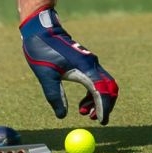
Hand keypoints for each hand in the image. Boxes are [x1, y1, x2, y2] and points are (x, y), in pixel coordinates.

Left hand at [21, 8, 117, 124]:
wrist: (41, 30)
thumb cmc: (43, 51)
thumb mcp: (46, 76)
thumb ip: (56, 96)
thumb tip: (62, 116)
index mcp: (85, 67)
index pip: (101, 90)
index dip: (103, 107)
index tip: (101, 122)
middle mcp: (92, 64)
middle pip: (109, 87)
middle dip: (105, 105)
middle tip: (92, 119)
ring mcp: (90, 62)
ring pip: (104, 85)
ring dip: (98, 101)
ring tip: (82, 112)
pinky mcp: (86, 63)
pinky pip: (97, 81)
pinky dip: (93, 94)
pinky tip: (81, 102)